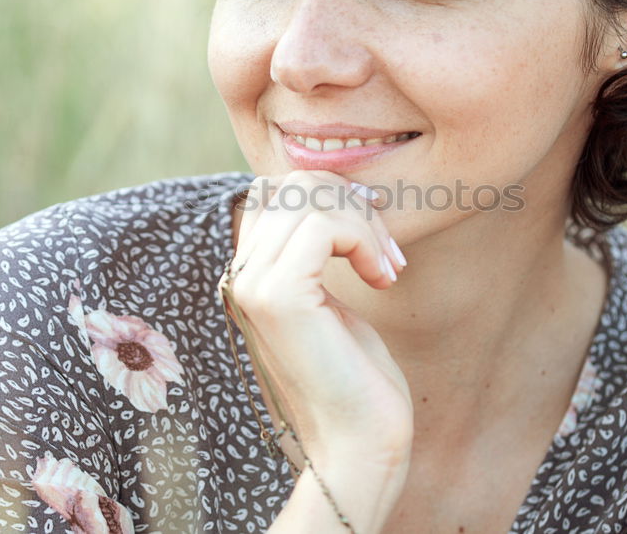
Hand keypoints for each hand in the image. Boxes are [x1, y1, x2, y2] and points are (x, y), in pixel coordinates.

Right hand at [220, 170, 412, 472]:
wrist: (359, 442)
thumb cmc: (356, 374)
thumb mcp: (331, 296)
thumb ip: (316, 250)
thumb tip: (331, 191)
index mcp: (247, 273)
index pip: (273, 189)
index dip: (329, 194)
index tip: (371, 231)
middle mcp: (239, 275)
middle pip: (291, 183)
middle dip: (352, 202)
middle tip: (388, 252)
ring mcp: (252, 285)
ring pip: (307, 196)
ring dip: (364, 221)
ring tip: (387, 265)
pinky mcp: (278, 298)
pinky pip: (322, 225)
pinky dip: (364, 238)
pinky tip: (382, 275)